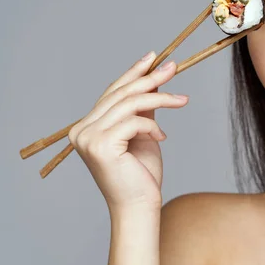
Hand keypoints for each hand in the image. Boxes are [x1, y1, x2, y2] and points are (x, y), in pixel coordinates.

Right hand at [68, 51, 187, 209]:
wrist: (139, 206)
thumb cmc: (140, 174)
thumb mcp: (143, 133)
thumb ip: (143, 108)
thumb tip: (155, 79)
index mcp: (87, 126)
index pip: (112, 92)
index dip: (133, 72)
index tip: (153, 57)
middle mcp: (81, 130)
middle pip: (120, 94)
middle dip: (149, 78)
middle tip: (173, 67)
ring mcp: (87, 138)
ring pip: (129, 104)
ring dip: (160, 99)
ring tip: (182, 101)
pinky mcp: (100, 145)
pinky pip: (134, 122)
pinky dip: (153, 126)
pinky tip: (162, 138)